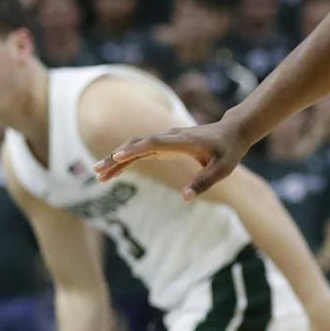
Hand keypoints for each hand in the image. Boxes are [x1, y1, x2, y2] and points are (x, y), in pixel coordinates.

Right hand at [96, 118, 252, 199]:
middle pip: (137, 145)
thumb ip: (204, 182)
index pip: (154, 144)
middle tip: (97, 172)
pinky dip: (126, 160)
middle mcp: (169, 137)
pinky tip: (114, 170)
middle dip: (117, 158)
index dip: (136, 150)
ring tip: (98, 175)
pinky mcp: (164, 145)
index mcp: (182, 141)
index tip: (118, 156)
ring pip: (135, 148)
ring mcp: (165, 140)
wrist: (232, 132)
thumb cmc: (228, 151)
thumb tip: (186, 198)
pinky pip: (140, 151)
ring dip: (117, 160)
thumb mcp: (223, 169)